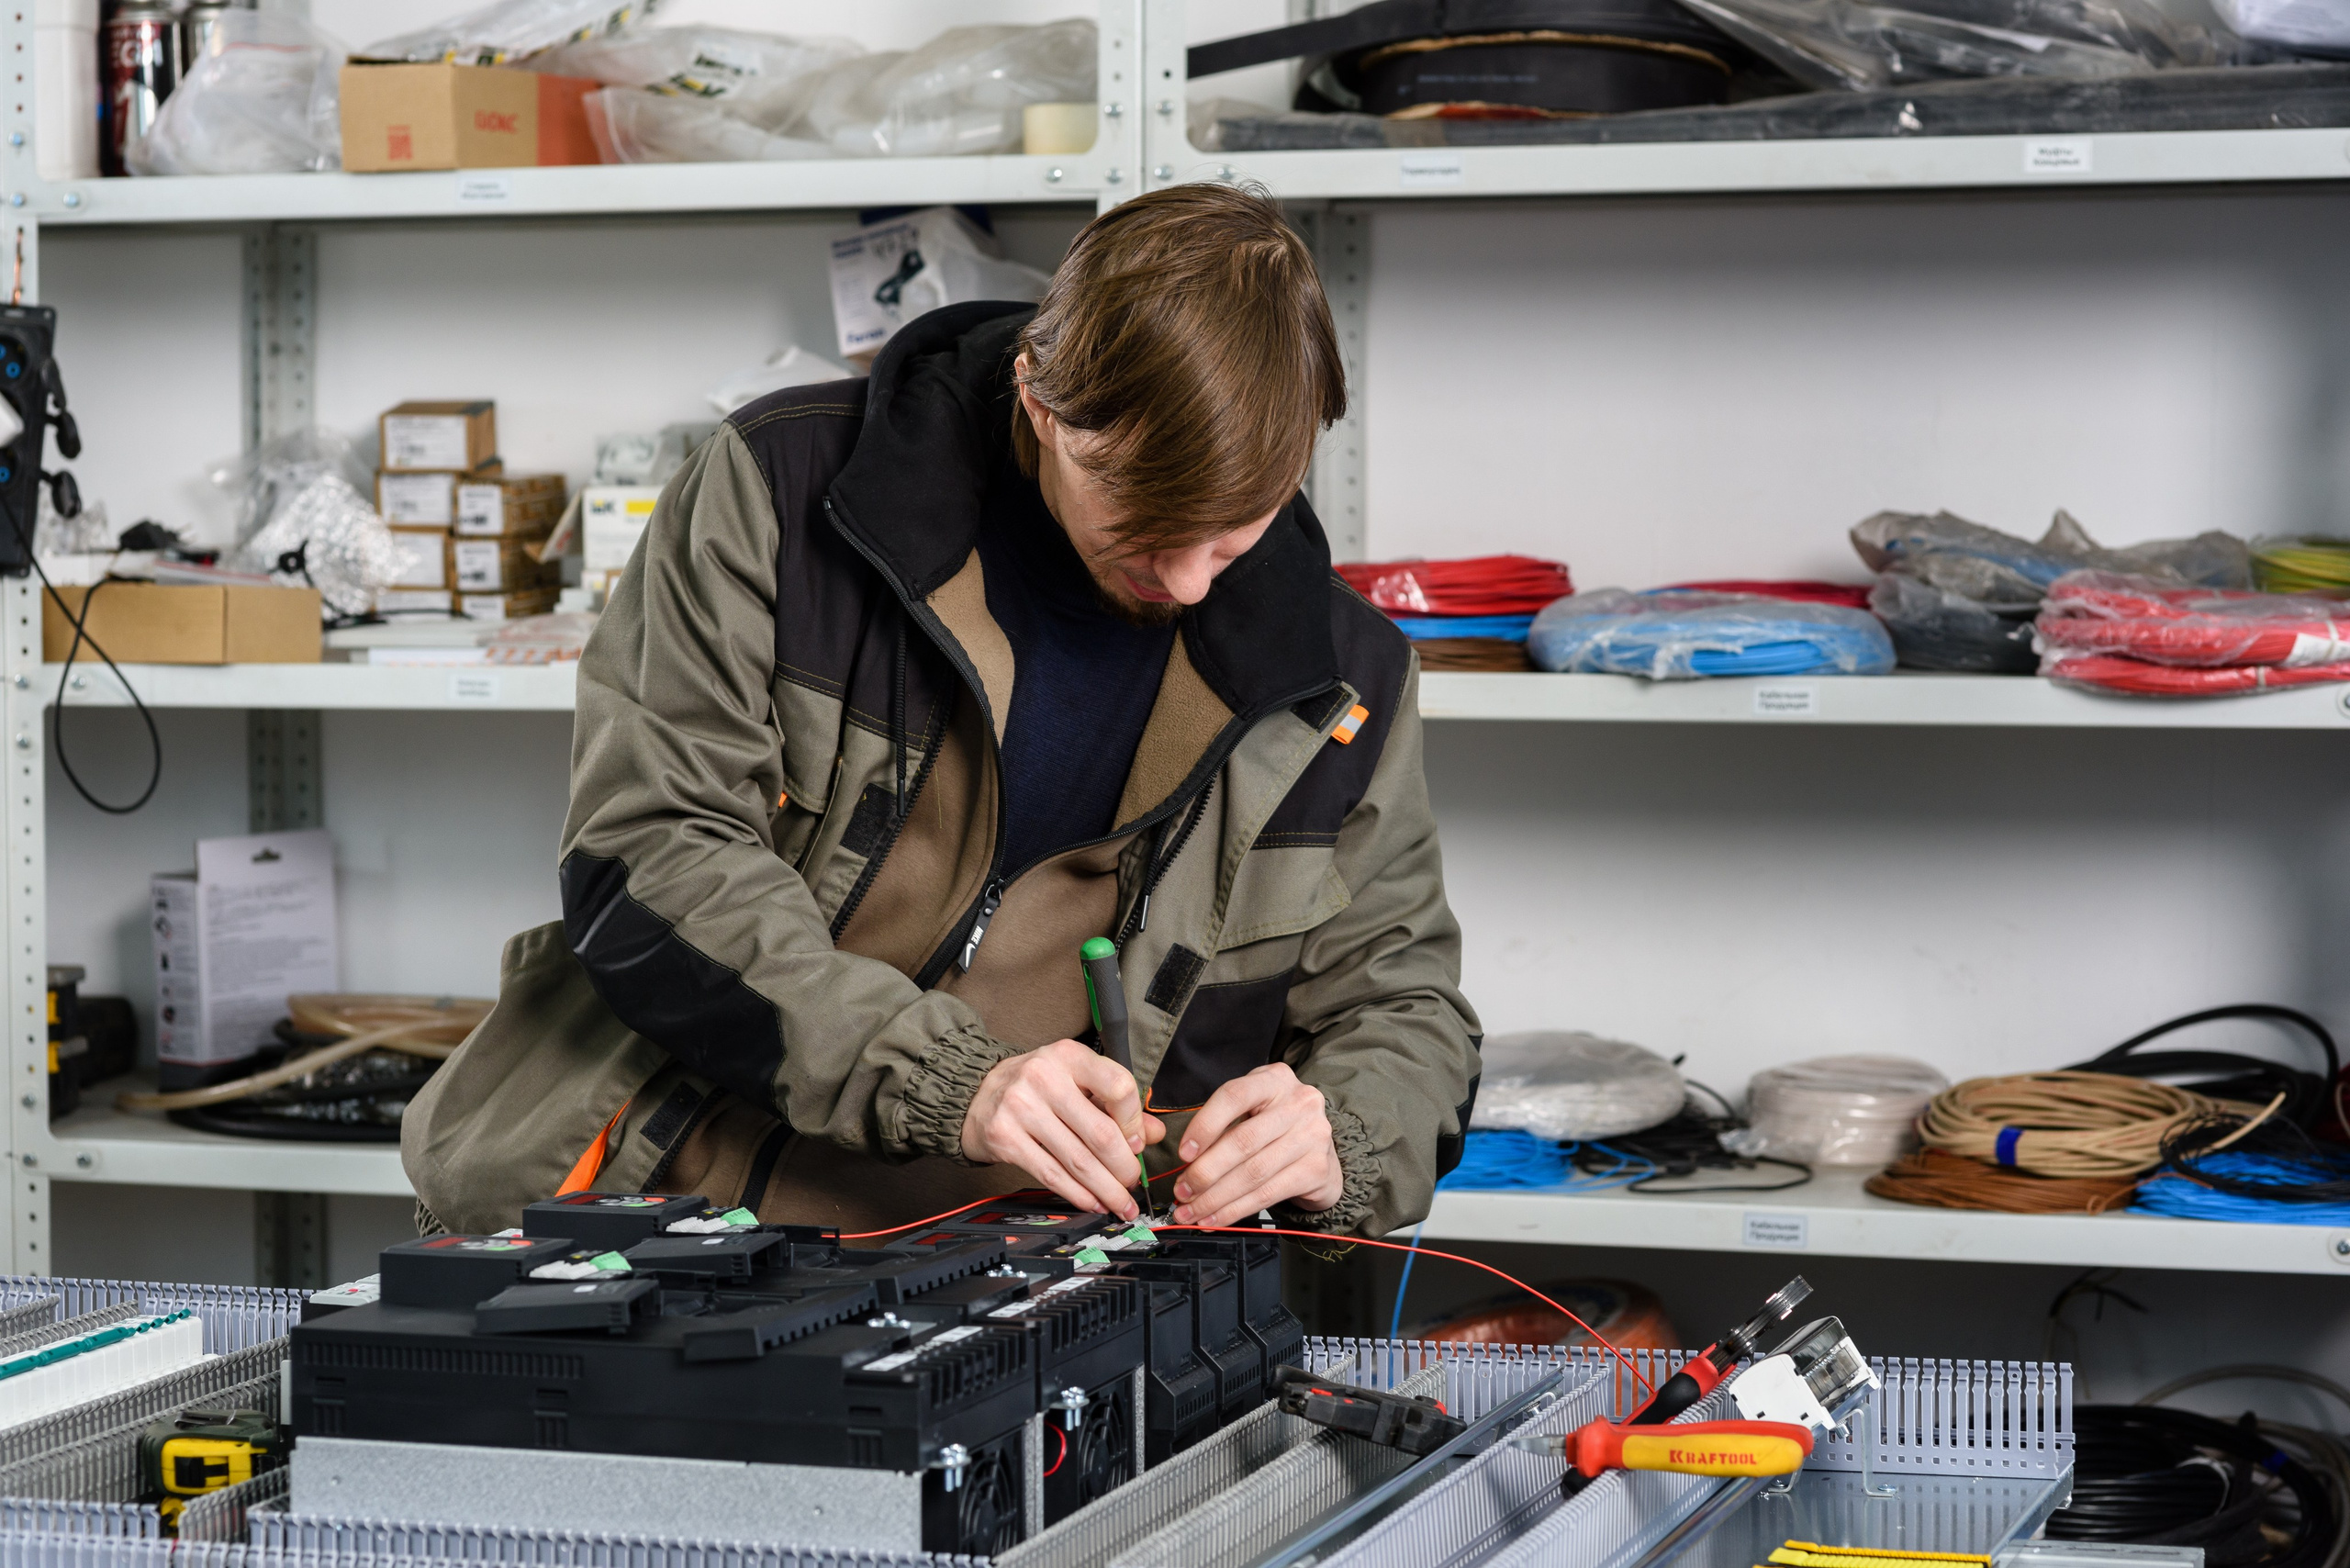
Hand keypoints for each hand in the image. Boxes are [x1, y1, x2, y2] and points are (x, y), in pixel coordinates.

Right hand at [962, 1038, 1164, 1219]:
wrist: (975, 1094)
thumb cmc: (1035, 1087)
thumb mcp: (1076, 1080)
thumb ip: (1115, 1104)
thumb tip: (1154, 1134)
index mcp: (1069, 1056)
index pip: (1118, 1087)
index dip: (1134, 1122)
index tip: (1137, 1143)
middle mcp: (1045, 1077)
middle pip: (1101, 1133)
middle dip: (1124, 1168)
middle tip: (1132, 1183)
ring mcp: (1021, 1107)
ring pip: (1078, 1161)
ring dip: (1105, 1189)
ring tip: (1120, 1203)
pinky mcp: (1005, 1137)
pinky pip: (1051, 1174)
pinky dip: (1077, 1194)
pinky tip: (1091, 1202)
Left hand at [1171, 1063, 1341, 1227]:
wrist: (1322, 1152)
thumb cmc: (1277, 1128)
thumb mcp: (1255, 1109)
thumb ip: (1224, 1126)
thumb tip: (1186, 1163)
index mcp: (1275, 1080)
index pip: (1234, 1096)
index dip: (1205, 1125)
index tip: (1183, 1153)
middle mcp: (1298, 1104)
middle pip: (1243, 1141)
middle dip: (1205, 1172)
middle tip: (1181, 1191)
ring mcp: (1312, 1137)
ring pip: (1253, 1173)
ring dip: (1215, 1197)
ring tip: (1191, 1211)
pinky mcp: (1316, 1169)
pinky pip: (1267, 1195)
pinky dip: (1235, 1210)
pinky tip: (1214, 1218)